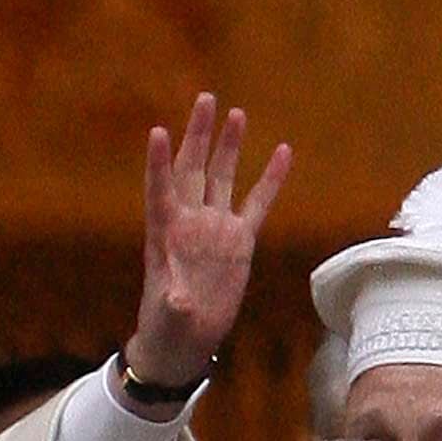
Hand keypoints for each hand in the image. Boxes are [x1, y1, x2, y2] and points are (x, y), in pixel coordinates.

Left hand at [124, 94, 292, 397]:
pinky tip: (283, 151)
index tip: (158, 132)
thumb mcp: (168, 319)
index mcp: (165, 236)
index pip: (160, 191)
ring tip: (235, 113)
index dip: (159, 164)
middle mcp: (190, 224)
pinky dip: (270, 179)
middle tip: (205, 99)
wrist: (186, 342)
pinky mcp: (239, 241)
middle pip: (193, 170)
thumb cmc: (167, 330)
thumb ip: (173, 303)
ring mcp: (215, 229)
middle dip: (198, 135)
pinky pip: (257, 203)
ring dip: (228, 147)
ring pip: (222, 178)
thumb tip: (178, 298)